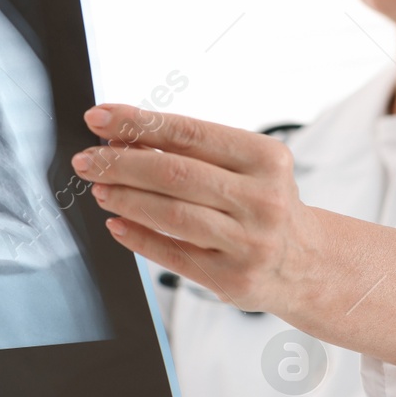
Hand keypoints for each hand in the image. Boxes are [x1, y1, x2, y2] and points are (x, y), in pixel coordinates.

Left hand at [71, 103, 321, 313]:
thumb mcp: (248, 168)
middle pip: (175, 173)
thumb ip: (195, 152)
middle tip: (88, 159)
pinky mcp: (232, 279)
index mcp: (266, 159)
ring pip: (171, 214)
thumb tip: (125, 136)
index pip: (189, 132)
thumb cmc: (264, 204)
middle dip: (121, 162)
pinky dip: (138, 237)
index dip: (138, 123)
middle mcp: (262, 199)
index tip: (99, 117)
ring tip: (100, 187)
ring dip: (125, 198)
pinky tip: (116, 223)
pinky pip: (173, 255)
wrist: (307, 263)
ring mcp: (249, 242)